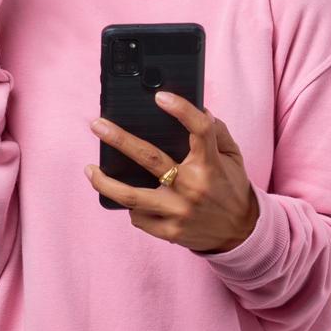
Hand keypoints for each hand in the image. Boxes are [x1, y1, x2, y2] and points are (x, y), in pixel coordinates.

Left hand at [84, 91, 257, 254]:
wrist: (241, 234)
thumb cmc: (231, 188)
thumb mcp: (233, 157)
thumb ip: (217, 131)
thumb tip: (197, 108)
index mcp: (210, 164)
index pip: (199, 130)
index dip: (181, 109)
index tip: (160, 97)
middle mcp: (193, 187)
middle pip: (150, 158)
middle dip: (119, 139)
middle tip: (97, 125)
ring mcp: (179, 212)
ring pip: (131, 196)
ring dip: (105, 182)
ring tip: (89, 169)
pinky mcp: (170, 232)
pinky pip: (138, 217)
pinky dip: (130, 206)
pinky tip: (124, 197)